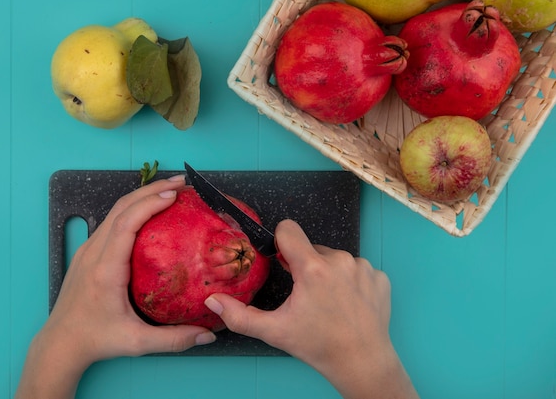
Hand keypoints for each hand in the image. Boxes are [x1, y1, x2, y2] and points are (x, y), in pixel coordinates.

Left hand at [15, 176, 215, 398]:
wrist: (61, 343)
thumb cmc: (96, 340)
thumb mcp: (137, 342)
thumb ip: (175, 339)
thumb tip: (209, 334)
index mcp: (106, 269)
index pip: (127, 223)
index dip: (150, 204)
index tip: (174, 194)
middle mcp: (94, 253)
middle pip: (121, 208)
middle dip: (152, 190)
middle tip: (181, 184)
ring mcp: (88, 250)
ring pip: (115, 210)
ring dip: (142, 196)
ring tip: (170, 190)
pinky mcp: (88, 252)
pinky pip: (112, 221)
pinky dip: (132, 208)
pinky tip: (150, 210)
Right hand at [205, 219, 418, 398]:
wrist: (362, 362)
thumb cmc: (319, 346)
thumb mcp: (274, 331)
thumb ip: (239, 315)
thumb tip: (213, 301)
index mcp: (312, 269)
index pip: (289, 229)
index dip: (280, 243)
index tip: (283, 262)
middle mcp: (340, 261)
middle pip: (312, 248)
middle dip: (305, 266)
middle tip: (307, 296)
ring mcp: (363, 268)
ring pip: (335, 259)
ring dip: (328, 274)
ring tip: (329, 302)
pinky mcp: (379, 277)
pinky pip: (357, 269)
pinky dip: (351, 281)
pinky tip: (348, 304)